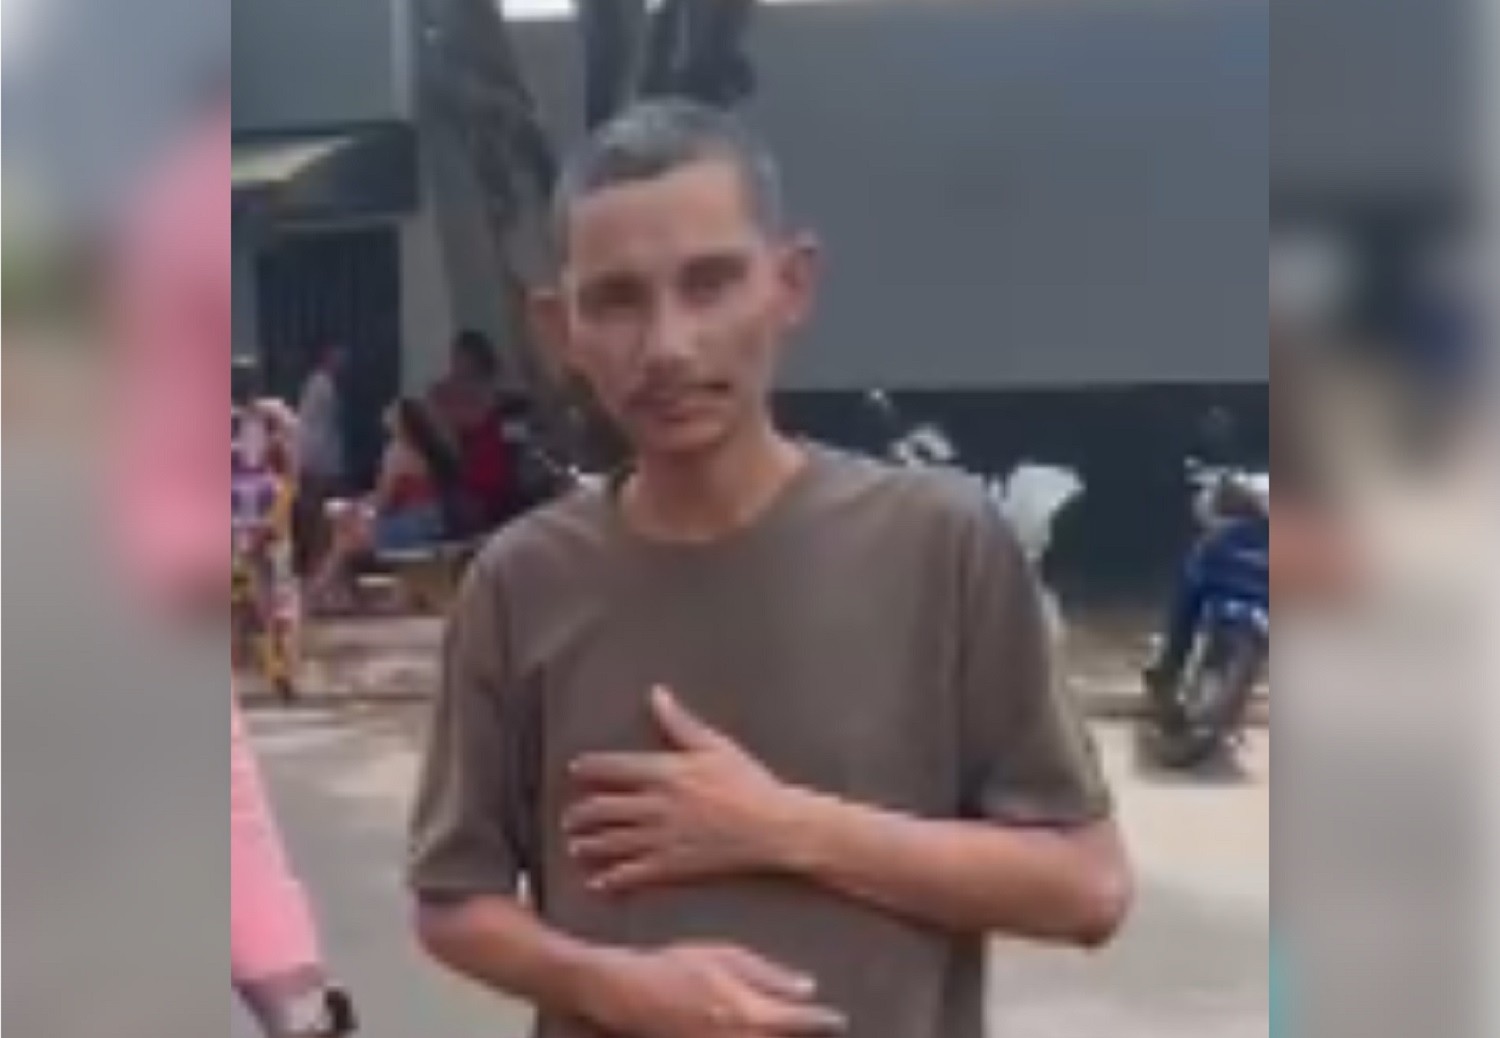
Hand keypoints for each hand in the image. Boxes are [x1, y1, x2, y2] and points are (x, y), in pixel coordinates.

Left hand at [565, 687, 802, 893]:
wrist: (775, 827)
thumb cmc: (749, 783)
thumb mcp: (715, 745)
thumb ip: (679, 722)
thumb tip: (656, 695)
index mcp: (665, 772)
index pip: (613, 768)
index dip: (589, 768)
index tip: (575, 770)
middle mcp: (656, 806)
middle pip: (603, 809)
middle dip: (580, 814)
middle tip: (569, 818)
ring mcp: (662, 838)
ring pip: (611, 842)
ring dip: (588, 845)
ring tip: (576, 846)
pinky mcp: (673, 867)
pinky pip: (632, 874)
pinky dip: (611, 879)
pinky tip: (599, 882)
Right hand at [584, 943, 846, 1037]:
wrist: (626, 992)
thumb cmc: (675, 966)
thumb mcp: (723, 956)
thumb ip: (767, 974)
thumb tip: (809, 987)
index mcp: (746, 1010)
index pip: (797, 1022)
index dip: (823, 1022)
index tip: (839, 1020)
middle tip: (826, 1029)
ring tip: (794, 1034)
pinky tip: (757, 1035)